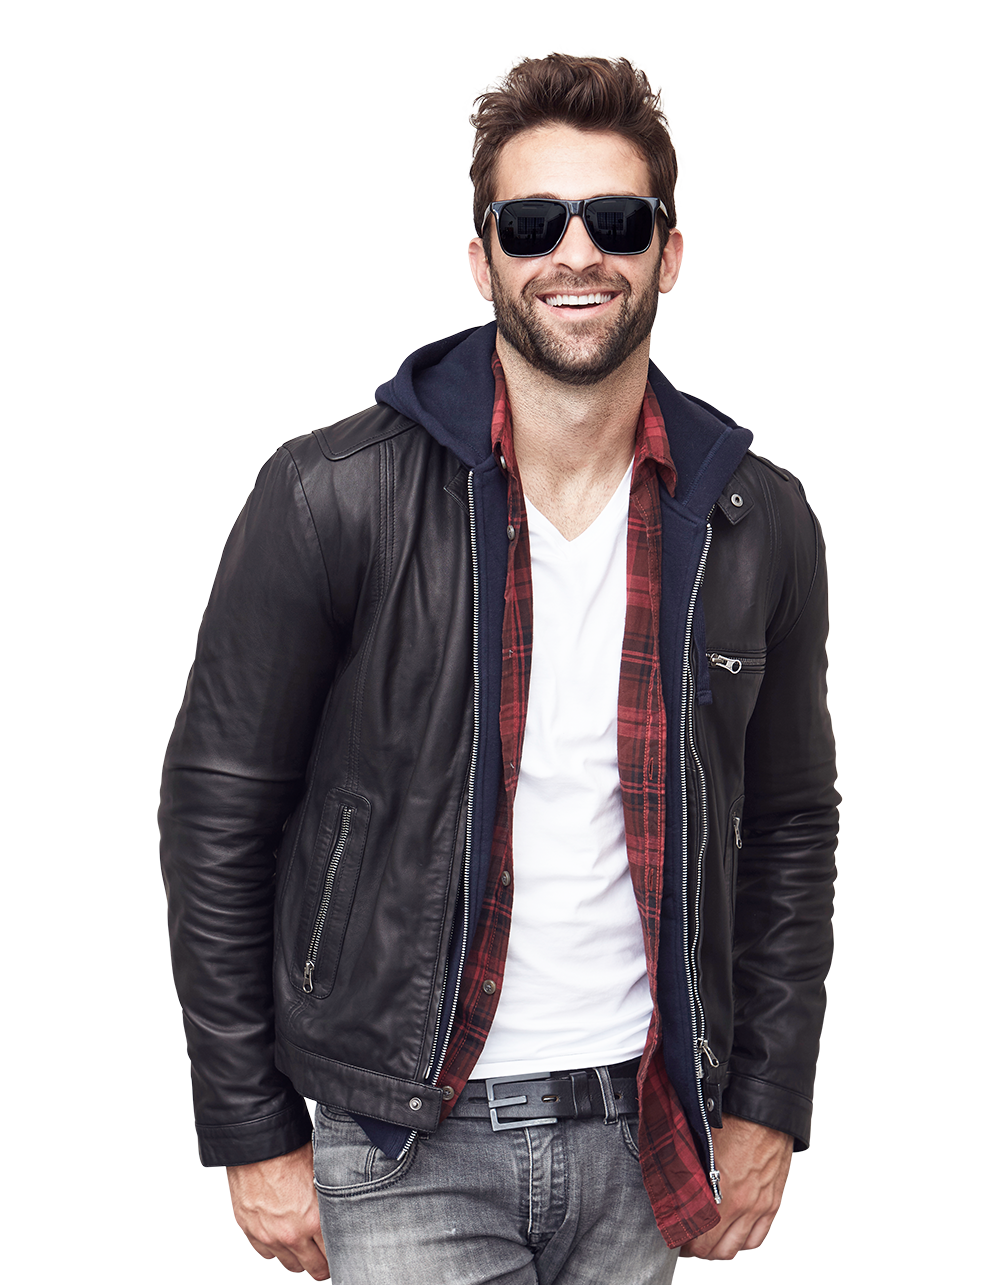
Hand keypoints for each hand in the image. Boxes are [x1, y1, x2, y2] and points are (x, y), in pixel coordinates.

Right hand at [226, 1142, 329, 1280]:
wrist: (258, 1144)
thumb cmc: (290, 1152)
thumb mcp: (321, 1175)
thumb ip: (329, 1202)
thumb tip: (341, 1213)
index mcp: (313, 1220)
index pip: (332, 1255)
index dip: (339, 1254)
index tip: (341, 1252)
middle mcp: (291, 1234)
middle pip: (314, 1268)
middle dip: (322, 1263)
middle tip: (325, 1255)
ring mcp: (269, 1236)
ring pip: (290, 1264)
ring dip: (299, 1256)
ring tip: (304, 1243)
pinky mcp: (250, 1231)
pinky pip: (267, 1254)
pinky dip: (275, 1248)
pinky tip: (281, 1233)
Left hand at [681, 1114, 792, 1260]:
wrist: (764, 1110)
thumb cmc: (730, 1121)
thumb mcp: (699, 1146)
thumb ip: (688, 1173)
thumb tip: (671, 1185)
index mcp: (721, 1194)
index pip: (699, 1237)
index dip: (684, 1241)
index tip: (676, 1236)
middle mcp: (742, 1206)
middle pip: (717, 1249)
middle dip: (700, 1249)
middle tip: (690, 1242)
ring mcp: (760, 1206)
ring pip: (737, 1247)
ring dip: (720, 1249)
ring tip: (709, 1242)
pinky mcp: (772, 1203)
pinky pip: (758, 1237)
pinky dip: (744, 1242)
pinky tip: (734, 1236)